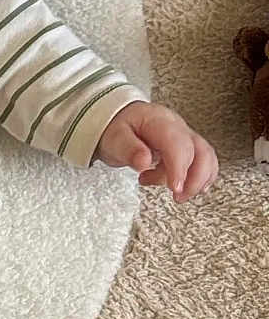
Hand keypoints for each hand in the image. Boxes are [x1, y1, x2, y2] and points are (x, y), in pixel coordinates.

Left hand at [93, 101, 217, 201]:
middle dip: (194, 179)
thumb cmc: (118, 130)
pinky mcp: (188, 148)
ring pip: (206, 159)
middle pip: (201, 152)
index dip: (180, 168)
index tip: (175, 188)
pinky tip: (180, 186)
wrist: (120, 122)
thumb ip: (128, 149)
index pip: (178, 144)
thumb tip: (143, 162)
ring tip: (174, 193)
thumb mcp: (114, 138)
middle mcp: (177, 127)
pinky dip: (196, 179)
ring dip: (195, 181)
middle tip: (177, 196)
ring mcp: (185, 137)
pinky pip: (203, 163)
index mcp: (158, 121)